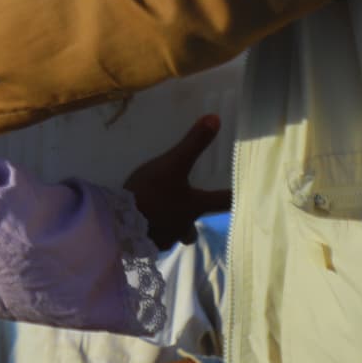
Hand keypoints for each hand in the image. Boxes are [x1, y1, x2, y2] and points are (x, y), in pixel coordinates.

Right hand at [122, 114, 231, 248]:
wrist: (119, 224)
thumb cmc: (151, 193)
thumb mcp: (172, 164)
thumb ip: (193, 143)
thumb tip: (216, 119)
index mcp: (195, 206)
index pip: (223, 202)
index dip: (234, 197)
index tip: (242, 195)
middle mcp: (184, 225)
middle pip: (194, 228)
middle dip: (192, 221)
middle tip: (187, 210)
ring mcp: (164, 237)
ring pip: (174, 234)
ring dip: (171, 226)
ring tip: (159, 215)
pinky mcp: (145, 244)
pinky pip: (153, 237)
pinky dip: (150, 229)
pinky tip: (140, 221)